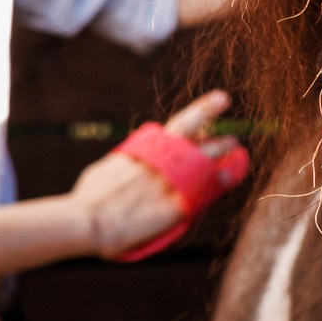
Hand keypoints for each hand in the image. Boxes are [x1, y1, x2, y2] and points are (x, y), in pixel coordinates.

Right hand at [72, 90, 240, 259]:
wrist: (87, 221)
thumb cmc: (89, 199)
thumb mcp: (106, 170)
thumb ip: (125, 164)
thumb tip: (127, 161)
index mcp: (142, 150)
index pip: (174, 127)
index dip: (195, 116)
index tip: (208, 111)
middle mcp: (158, 161)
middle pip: (188, 128)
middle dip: (206, 110)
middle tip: (223, 99)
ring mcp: (168, 181)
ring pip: (203, 159)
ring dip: (221, 149)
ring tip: (234, 145)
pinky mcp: (173, 205)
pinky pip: (202, 191)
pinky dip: (218, 183)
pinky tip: (230, 177)